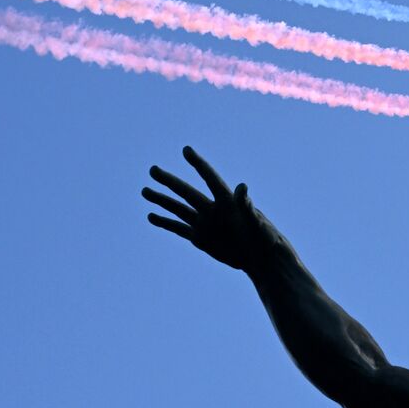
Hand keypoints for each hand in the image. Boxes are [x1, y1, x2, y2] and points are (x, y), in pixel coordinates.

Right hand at [141, 146, 291, 272]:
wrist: (261, 258)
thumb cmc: (264, 238)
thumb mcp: (256, 222)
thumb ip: (246, 206)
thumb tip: (242, 186)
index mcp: (226, 201)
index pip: (210, 178)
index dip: (199, 164)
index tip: (186, 150)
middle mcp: (212, 209)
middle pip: (186, 192)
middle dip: (170, 181)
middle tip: (153, 169)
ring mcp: (204, 223)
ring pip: (177, 209)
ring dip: (161, 200)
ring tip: (144, 190)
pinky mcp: (200, 238)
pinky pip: (178, 228)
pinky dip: (164, 223)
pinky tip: (151, 216)